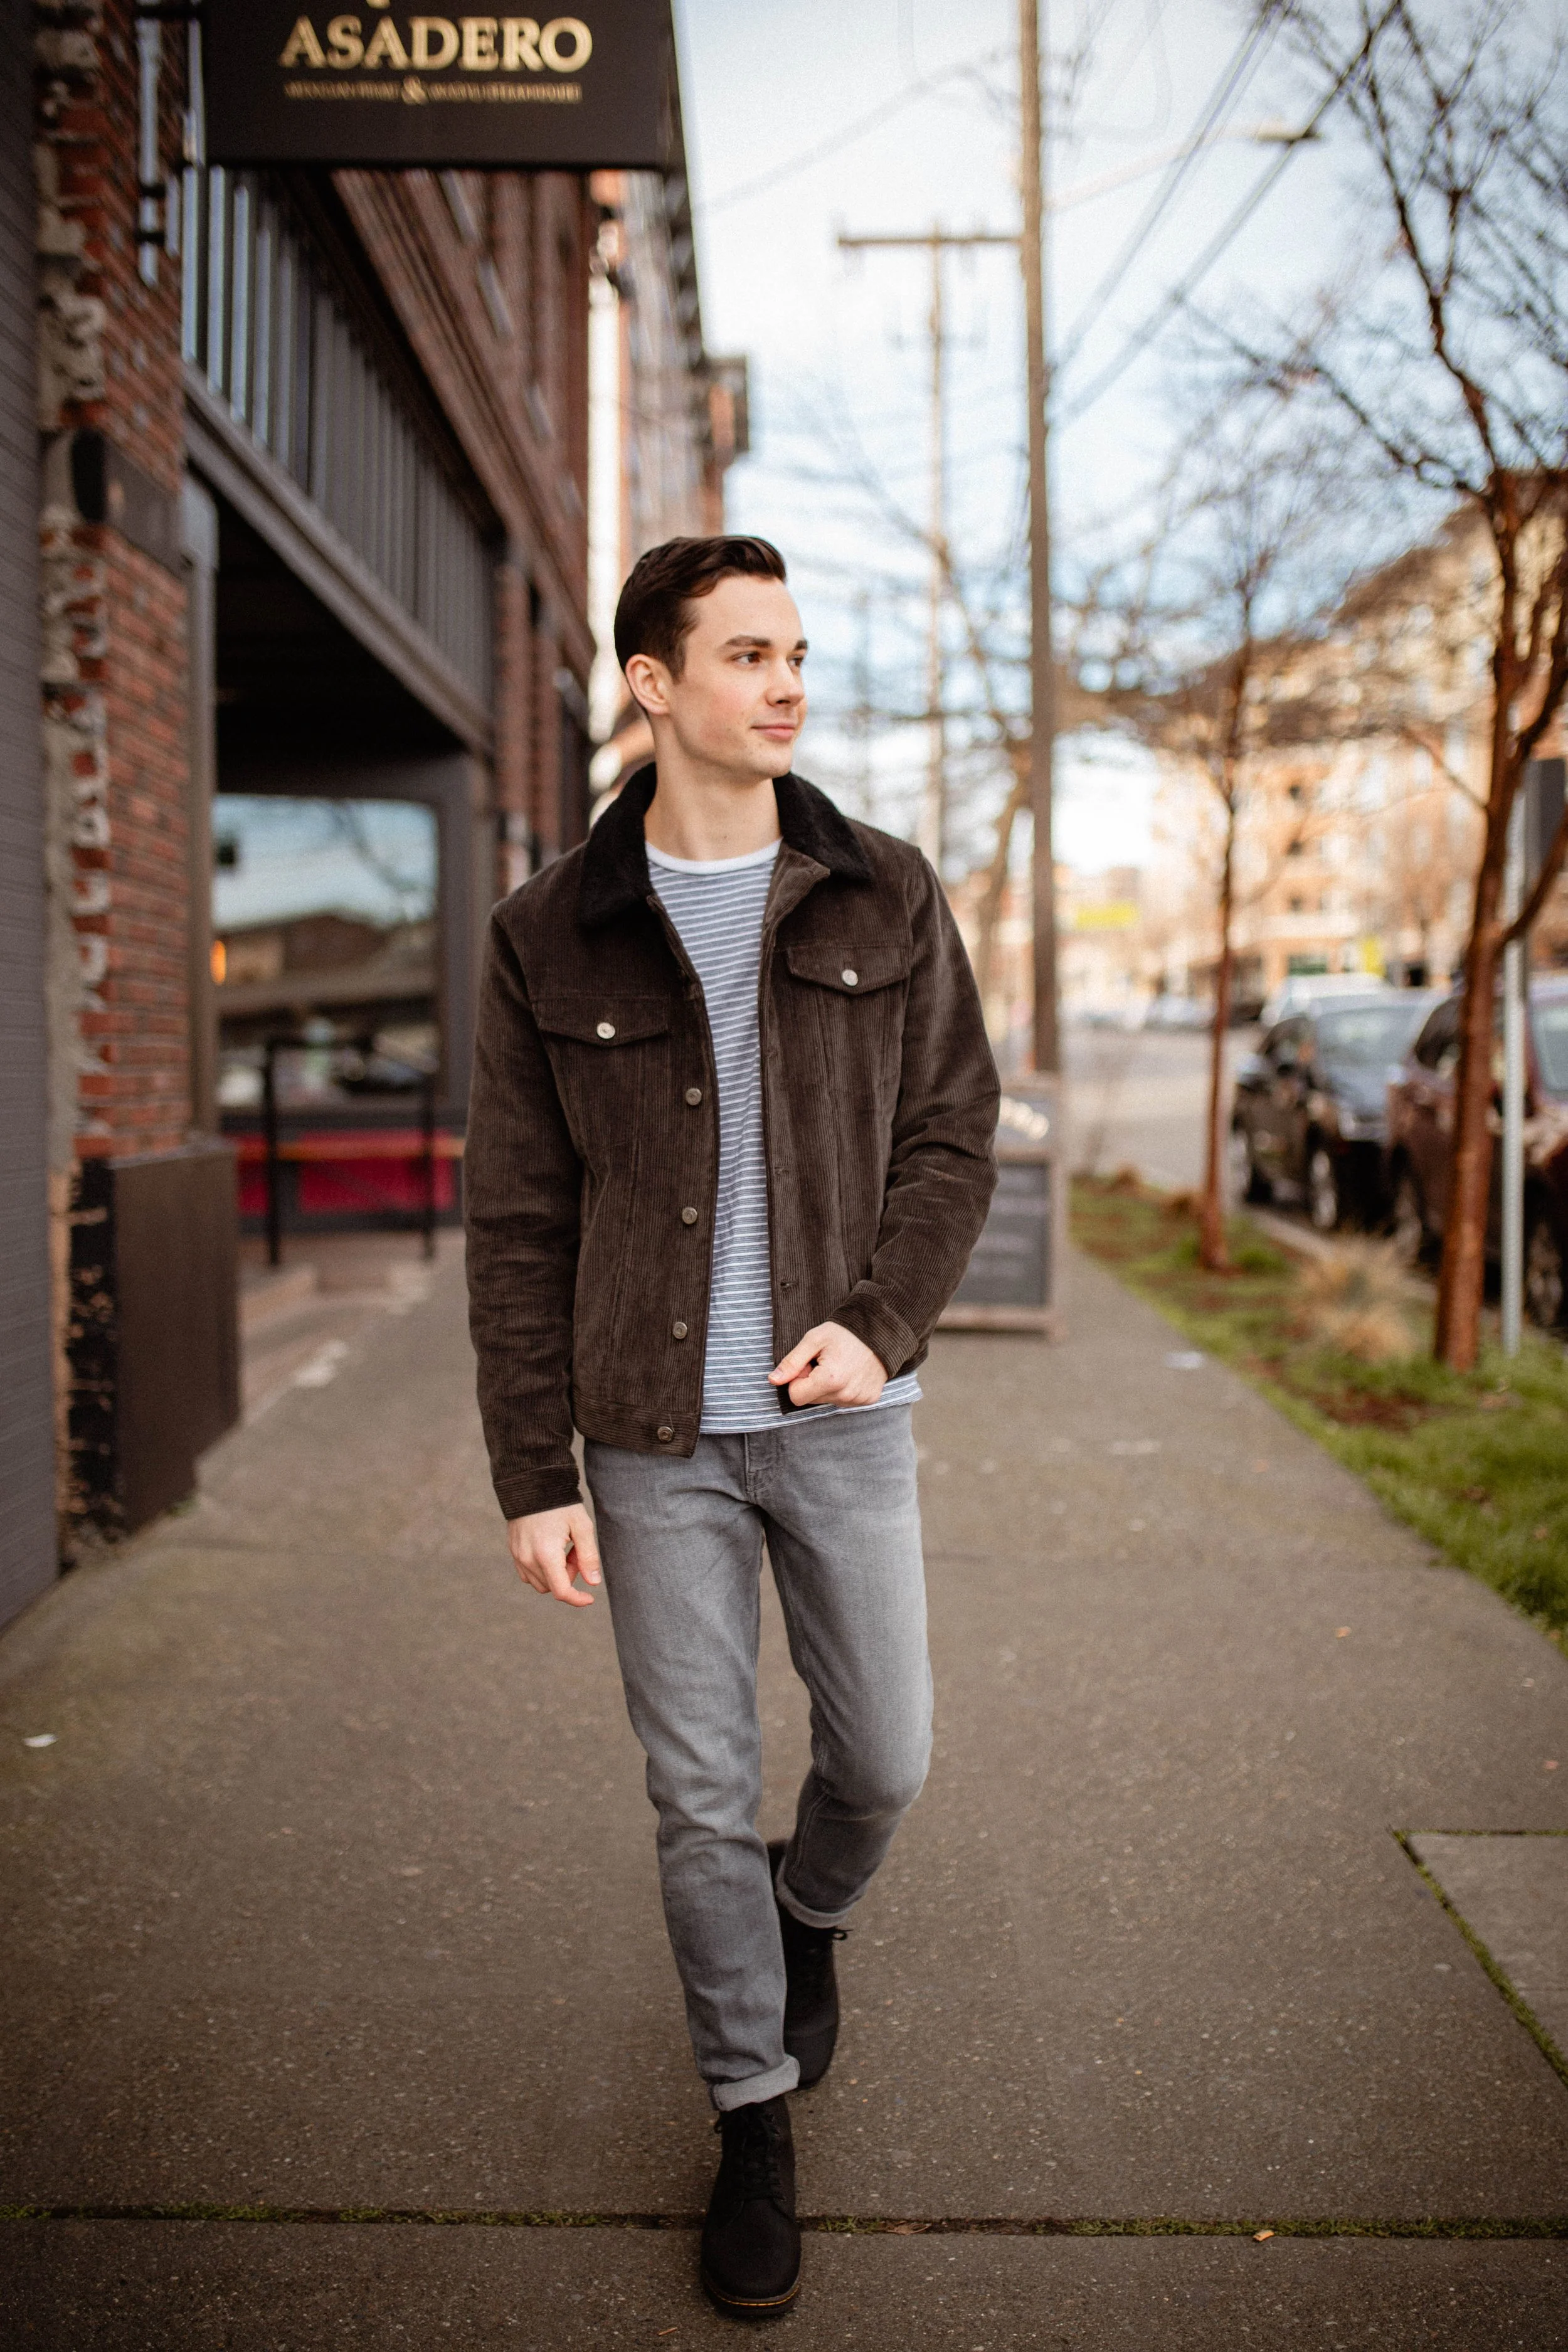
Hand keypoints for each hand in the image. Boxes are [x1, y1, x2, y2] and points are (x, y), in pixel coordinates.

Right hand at [507, 1504, 601, 1607]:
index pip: (561, 1591)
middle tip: (576, 1552)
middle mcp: (528, 1559)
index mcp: (546, 1554)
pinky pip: (528, 1574)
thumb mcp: (582, 1527)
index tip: (590, 1598)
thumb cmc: (561, 1504)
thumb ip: (588, 1556)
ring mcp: (518, 1556)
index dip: (577, 1599)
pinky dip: (542, 1570)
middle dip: (568, 1577)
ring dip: (555, 1574)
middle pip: (552, 1587)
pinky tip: (550, 1549)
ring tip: (563, 1548)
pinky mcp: (513, 1552)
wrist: (533, 1484)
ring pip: (540, 1583)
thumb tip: (593, 1582)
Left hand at [769, 1320, 886, 1409]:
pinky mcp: (869, 1400)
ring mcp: (859, 1399)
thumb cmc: (845, 1332)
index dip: (797, 1380)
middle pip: (811, 1400)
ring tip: (840, 1365)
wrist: (881, 1330)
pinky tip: (851, 1372)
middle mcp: (846, 1394)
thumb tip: (773, 1380)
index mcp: (830, 1379)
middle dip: (812, 1383)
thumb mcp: (813, 1340)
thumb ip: (792, 1362)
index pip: (796, 1397)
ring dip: (828, 1386)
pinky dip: (843, 1388)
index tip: (808, 1364)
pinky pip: (845, 1401)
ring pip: (828, 1401)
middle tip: (824, 1362)